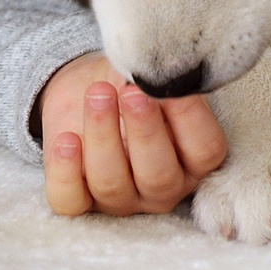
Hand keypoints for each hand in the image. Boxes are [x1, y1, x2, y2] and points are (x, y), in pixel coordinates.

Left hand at [39, 52, 227, 217]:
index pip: (205, 151)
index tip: (170, 84)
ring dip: (102, 136)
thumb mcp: (147, 76)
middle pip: (159, 177)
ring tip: (97, 94)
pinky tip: (66, 139)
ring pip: (111, 184)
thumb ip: (159, 78)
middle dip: (144, 133)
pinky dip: (65, 171)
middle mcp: (162, 187)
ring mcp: (121, 198)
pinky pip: (71, 200)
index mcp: (193, 160)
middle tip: (132, 93)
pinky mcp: (80, 198)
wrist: (90, 90)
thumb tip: (162, 70)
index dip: (190, 118)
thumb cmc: (130, 86)